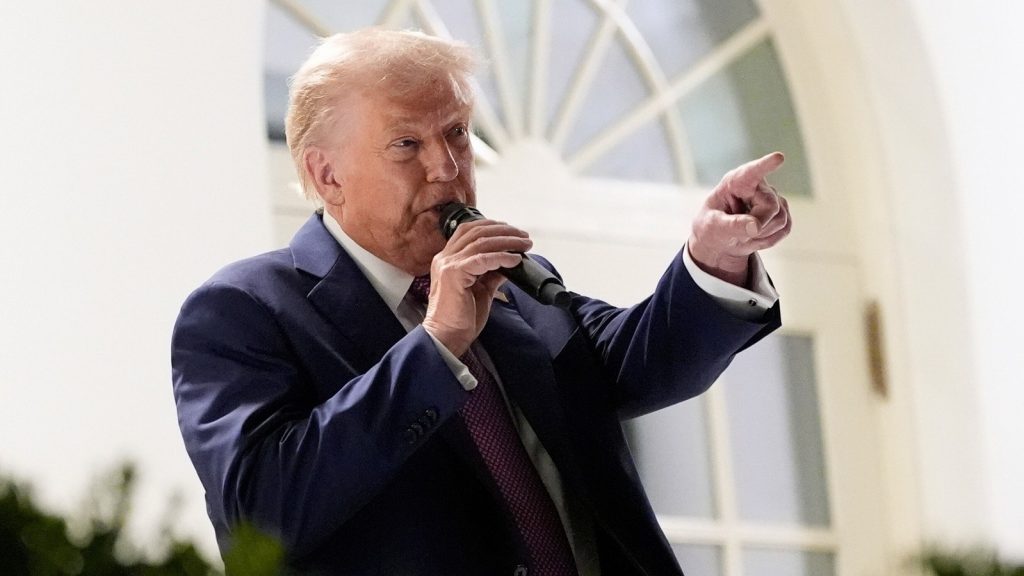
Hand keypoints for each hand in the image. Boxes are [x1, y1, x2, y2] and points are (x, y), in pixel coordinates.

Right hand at [421, 219, 531, 355]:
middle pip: (476, 231)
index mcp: (447, 260)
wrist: (447, 337)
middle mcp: (445, 258)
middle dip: (503, 230)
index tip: (511, 230)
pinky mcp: (454, 274)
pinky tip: (515, 260)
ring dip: (507, 241)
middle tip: (524, 237)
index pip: (468, 231)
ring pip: (481, 242)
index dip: (491, 226)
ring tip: (524, 245)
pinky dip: (501, 257)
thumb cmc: (460, 318)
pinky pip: (483, 259)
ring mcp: (448, 265)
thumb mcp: (481, 290)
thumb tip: (509, 262)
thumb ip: (491, 274)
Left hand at [688, 152, 791, 286]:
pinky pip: (785, 228)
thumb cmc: (711, 227)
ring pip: (780, 219)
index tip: (777, 158)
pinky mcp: (782, 211)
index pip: (752, 172)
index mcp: (735, 182)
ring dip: (762, 234)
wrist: (720, 240)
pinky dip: (769, 239)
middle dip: (758, 225)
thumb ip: (732, 225)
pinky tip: (755, 236)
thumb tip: (755, 226)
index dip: (765, 165)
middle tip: (739, 234)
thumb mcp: (713, 227)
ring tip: (744, 233)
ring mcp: (773, 197)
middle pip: (771, 207)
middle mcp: (757, 185)